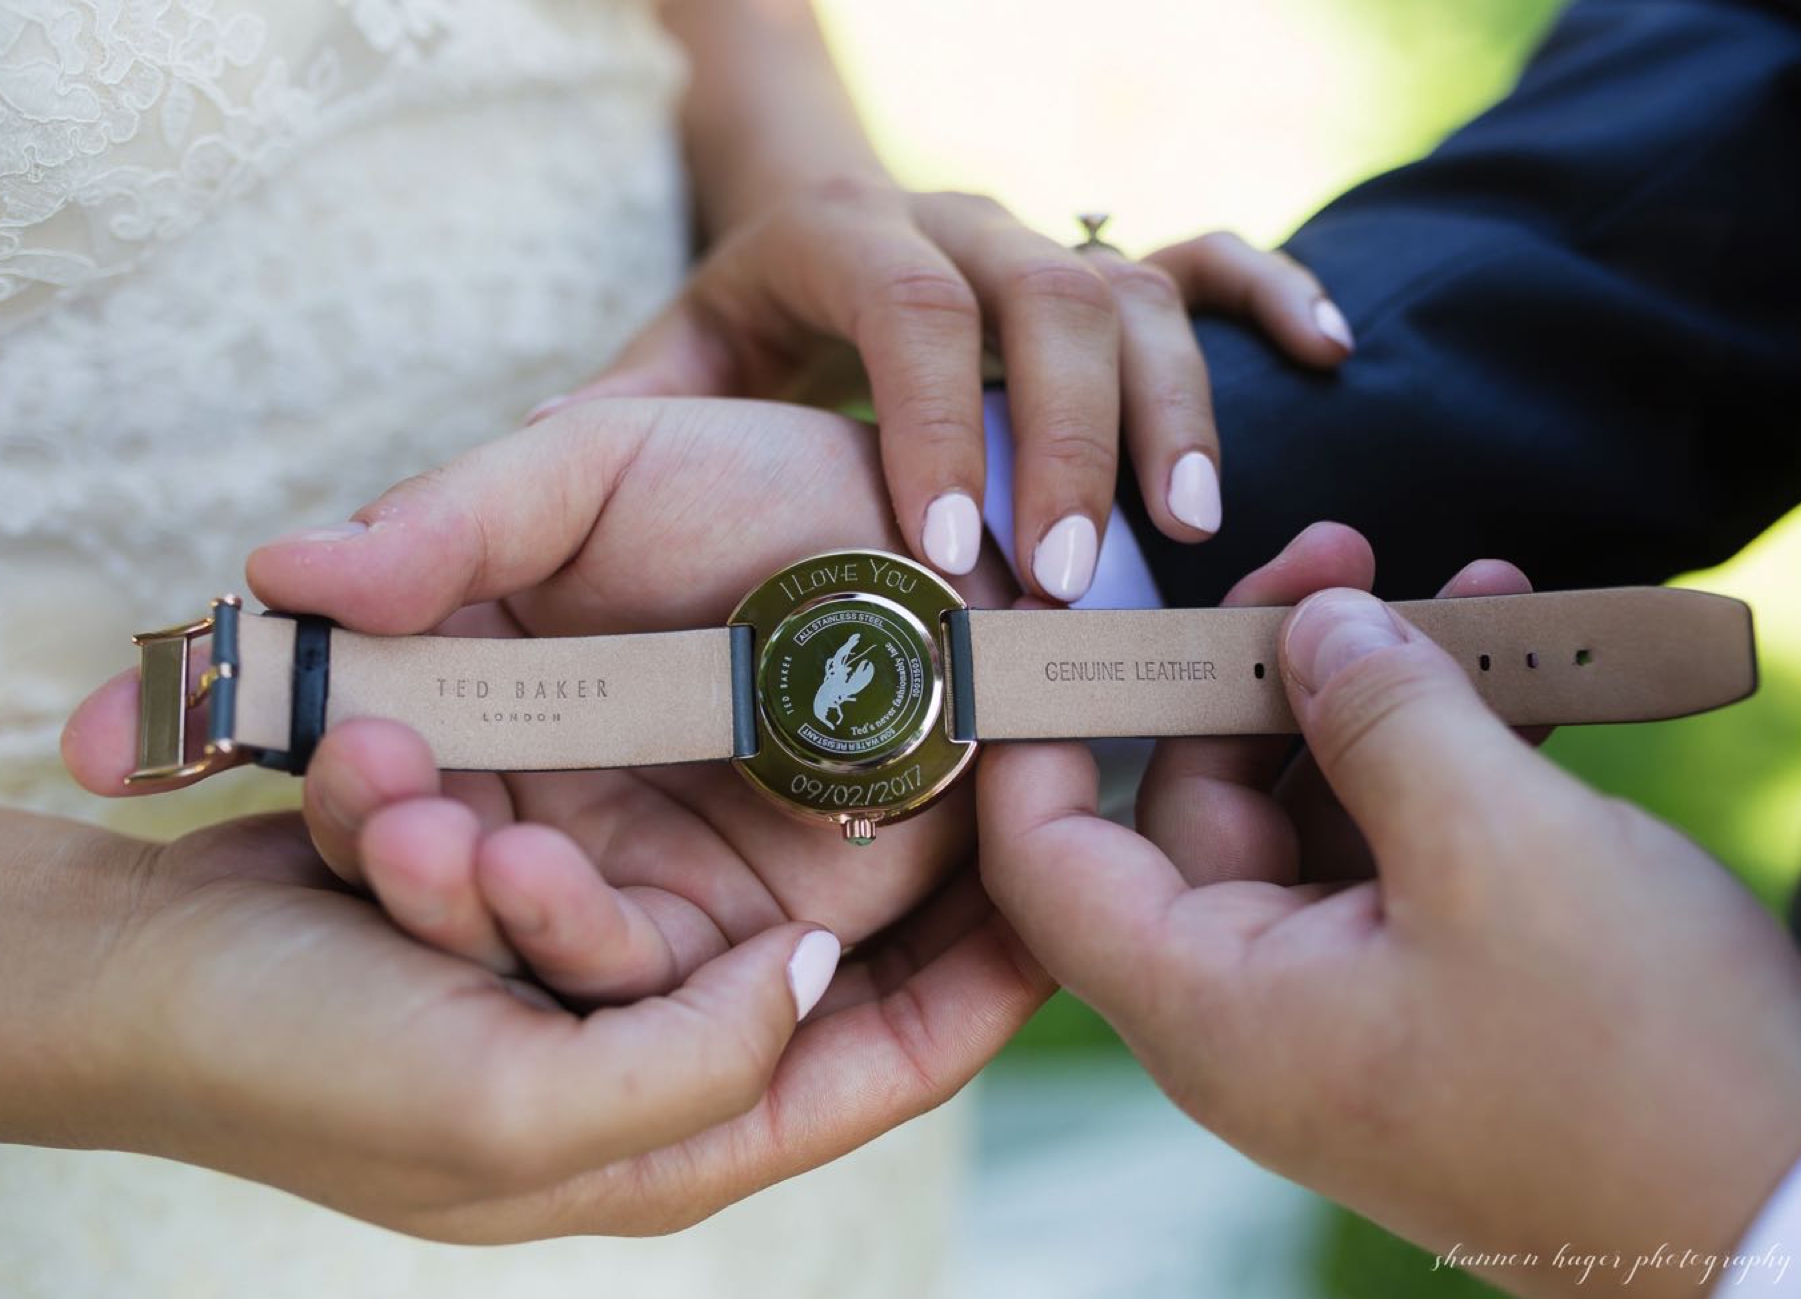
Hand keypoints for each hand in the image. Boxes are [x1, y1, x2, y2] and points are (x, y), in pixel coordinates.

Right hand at [0, 800, 1046, 1238]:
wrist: (117, 994)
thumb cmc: (301, 1074)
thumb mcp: (515, 1119)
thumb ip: (699, 1067)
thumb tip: (821, 977)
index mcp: (672, 1132)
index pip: (894, 1061)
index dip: (999, 977)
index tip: (1082, 869)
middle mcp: (651, 1044)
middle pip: (809, 956)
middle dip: (799, 863)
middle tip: (839, 754)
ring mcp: (589, 959)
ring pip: (688, 865)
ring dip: (622, 816)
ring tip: (564, 765)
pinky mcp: (526, 877)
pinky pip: (591, 817)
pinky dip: (547, 790)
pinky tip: (477, 756)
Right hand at [66, 400, 1016, 1004]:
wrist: (938, 536)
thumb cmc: (767, 486)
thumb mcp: (590, 472)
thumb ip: (446, 522)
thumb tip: (279, 573)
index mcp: (492, 706)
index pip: (345, 753)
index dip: (247, 740)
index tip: (127, 734)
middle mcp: (551, 810)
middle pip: (421, 871)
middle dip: (366, 852)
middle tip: (345, 795)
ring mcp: (640, 876)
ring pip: (514, 935)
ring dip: (453, 903)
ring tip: (434, 836)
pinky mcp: (736, 926)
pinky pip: (640, 972)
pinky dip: (573, 938)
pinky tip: (530, 882)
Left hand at [531, 179, 1354, 599]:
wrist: (814, 232)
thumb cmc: (739, 337)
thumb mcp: (656, 377)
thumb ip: (588, 441)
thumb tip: (473, 512)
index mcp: (831, 239)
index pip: (898, 305)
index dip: (932, 417)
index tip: (948, 550)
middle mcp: (950, 224)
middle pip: (1041, 298)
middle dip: (1066, 436)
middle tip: (1069, 572)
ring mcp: (1040, 241)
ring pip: (1133, 290)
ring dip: (1173, 405)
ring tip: (1189, 530)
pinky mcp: (1105, 262)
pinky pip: (1210, 255)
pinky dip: (1272, 297)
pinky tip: (1327, 354)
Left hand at [977, 524, 1800, 1298]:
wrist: (1786, 1214)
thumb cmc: (1633, 1060)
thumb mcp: (1497, 846)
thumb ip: (1382, 714)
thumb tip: (1316, 628)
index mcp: (1213, 1002)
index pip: (1049, 859)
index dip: (1038, 734)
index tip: (1069, 622)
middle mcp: (1255, 1007)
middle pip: (1196, 803)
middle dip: (1265, 668)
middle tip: (1341, 556)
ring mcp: (1348, 1002)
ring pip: (1319, 812)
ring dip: (1384, 696)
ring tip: (1468, 585)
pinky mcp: (1433, 991)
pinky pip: (1403, 849)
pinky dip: (1446, 758)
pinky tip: (1522, 667)